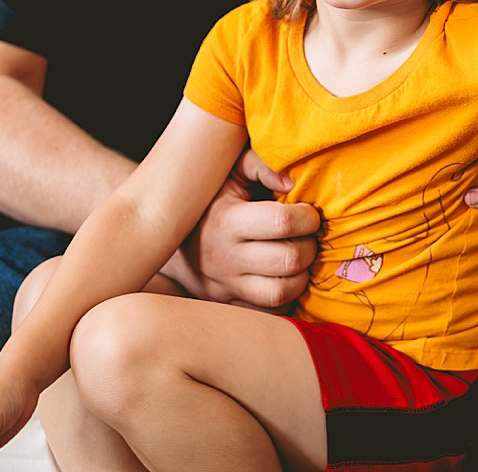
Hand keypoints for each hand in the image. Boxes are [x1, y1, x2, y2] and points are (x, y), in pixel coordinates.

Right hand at [162, 150, 320, 309]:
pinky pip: (270, 313)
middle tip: (308, 237)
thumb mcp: (227, 174)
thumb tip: (290, 183)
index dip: (307, 216)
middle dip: (310, 247)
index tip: (308, 212)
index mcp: (227, 220)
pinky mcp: (230, 306)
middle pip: (289, 260)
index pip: (283, 222)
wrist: (167, 242)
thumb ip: (258, 164)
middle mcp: (226, 257)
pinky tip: (284, 278)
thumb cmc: (209, 201)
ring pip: (282, 293)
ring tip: (299, 259)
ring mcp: (227, 286)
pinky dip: (286, 299)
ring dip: (302, 276)